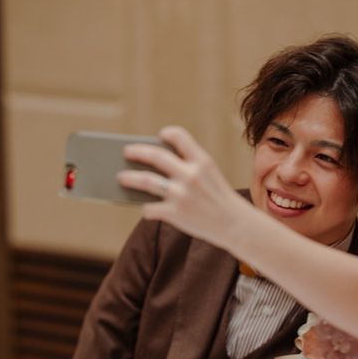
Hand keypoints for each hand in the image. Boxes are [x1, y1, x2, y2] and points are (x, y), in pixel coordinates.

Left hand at [117, 126, 247, 248]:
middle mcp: (191, 175)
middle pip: (155, 156)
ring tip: (122, 177)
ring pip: (145, 181)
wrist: (235, 225)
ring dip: (129, 178)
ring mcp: (182, 195)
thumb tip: (152, 167)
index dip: (168, 134)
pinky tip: (145, 208)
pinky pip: (150, 208)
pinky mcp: (175, 214)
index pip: (180, 137)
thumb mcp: (211, 176)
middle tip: (127, 152)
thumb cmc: (219, 198)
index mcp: (202, 161)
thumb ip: (189, 168)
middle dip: (137, 152)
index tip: (160, 135)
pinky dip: (146, 208)